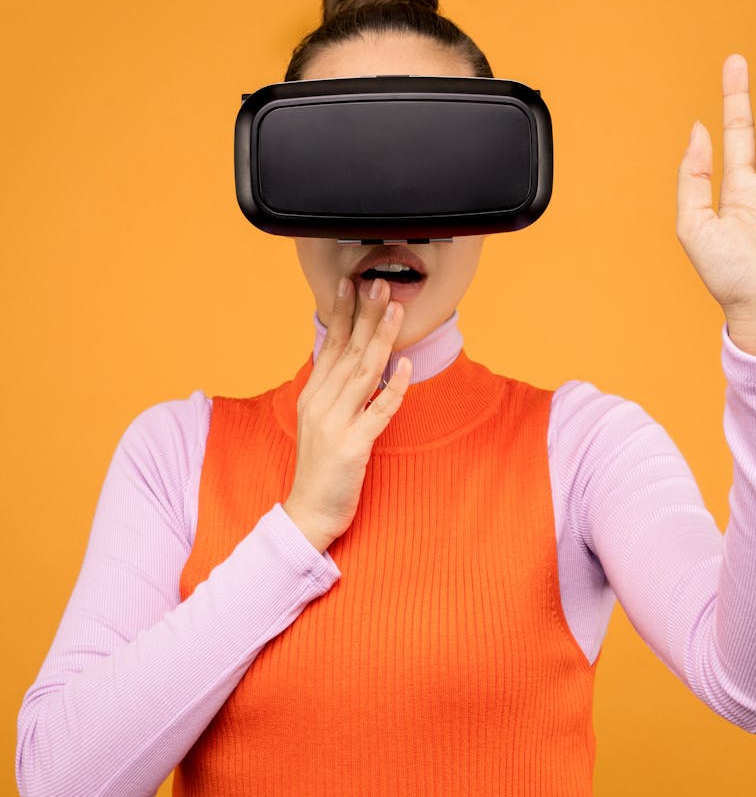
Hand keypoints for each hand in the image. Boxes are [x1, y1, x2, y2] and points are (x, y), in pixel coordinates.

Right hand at [284, 278, 411, 547]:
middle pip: (348, 351)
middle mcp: (321, 403)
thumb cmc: (321, 467)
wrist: (308, 513)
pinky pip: (378, 411)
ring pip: (364, 372)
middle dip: (365, 315)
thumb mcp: (319, 420)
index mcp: (313, 395)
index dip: (343, 313)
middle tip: (379, 284)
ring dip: (382, 339)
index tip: (351, 283)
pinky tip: (406, 366)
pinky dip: (394, 387)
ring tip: (396, 311)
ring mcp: (336, 423)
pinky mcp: (353, 445)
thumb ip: (333, 388)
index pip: (331, 345)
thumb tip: (349, 355)